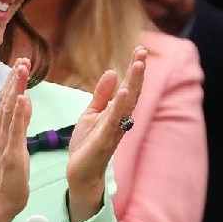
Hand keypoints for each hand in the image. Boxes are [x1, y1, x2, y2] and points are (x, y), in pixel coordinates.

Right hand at [0, 58, 32, 221]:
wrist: (0, 202)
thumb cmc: (8, 176)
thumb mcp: (13, 145)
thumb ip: (16, 124)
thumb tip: (21, 102)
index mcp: (1, 130)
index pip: (7, 100)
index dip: (14, 80)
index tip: (22, 61)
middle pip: (6, 100)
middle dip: (14, 78)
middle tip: (23, 58)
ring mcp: (4, 143)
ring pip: (9, 110)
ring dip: (15, 88)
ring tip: (22, 69)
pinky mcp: (11, 155)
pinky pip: (15, 131)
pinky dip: (18, 113)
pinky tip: (23, 98)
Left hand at [66, 46, 145, 221]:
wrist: (80, 173)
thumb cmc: (87, 145)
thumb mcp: (91, 114)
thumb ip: (101, 95)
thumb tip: (113, 71)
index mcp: (116, 113)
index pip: (128, 87)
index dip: (134, 69)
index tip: (140, 49)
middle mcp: (120, 121)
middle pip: (132, 93)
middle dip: (138, 72)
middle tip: (143, 51)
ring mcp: (114, 131)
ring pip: (127, 105)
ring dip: (133, 84)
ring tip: (138, 65)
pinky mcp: (104, 142)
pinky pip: (114, 122)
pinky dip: (119, 107)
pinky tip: (123, 92)